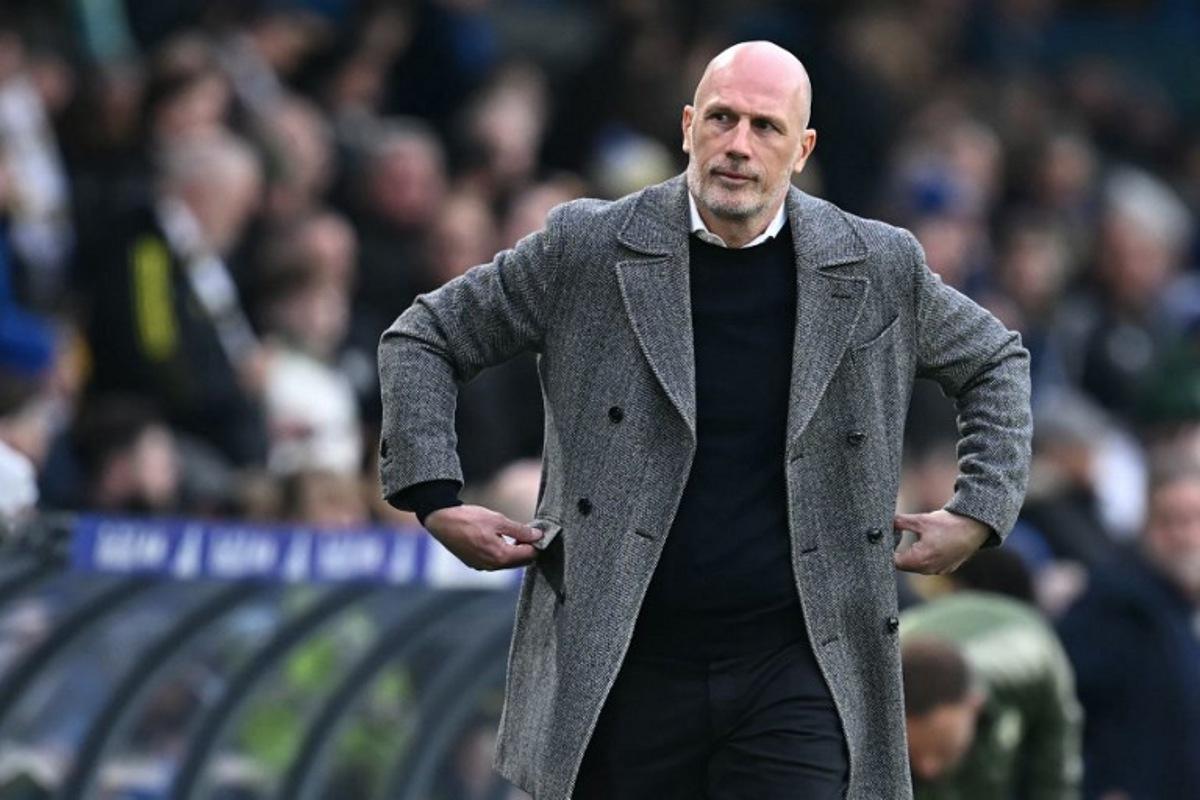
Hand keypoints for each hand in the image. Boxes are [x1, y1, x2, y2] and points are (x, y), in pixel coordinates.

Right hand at [424, 504, 542, 570]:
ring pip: (507, 563)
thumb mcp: (498, 520)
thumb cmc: (469, 518)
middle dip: (527, 549)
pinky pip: (495, 562)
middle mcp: (492, 566)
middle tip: (528, 533)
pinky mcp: (474, 564)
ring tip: (515, 535)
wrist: (442, 520)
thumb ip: (520, 530)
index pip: (529, 555)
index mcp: (500, 557)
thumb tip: (538, 535)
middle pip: (520, 562)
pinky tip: (499, 539)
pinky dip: (502, 553)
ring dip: (514, 552)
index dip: (537, 544)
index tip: (539, 532)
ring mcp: (482, 567)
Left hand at [892, 509, 990, 574]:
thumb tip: (885, 523)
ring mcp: (938, 570)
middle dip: (899, 553)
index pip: (894, 562)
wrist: (974, 527)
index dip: (888, 552)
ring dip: (912, 556)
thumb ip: (900, 522)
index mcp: (920, 560)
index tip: (887, 541)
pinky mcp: (946, 568)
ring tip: (913, 540)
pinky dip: (925, 558)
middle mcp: (929, 569)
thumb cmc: (947, 524)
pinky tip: (926, 545)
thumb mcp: (920, 520)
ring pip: (917, 566)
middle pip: (905, 566)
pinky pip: (929, 566)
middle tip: (896, 538)